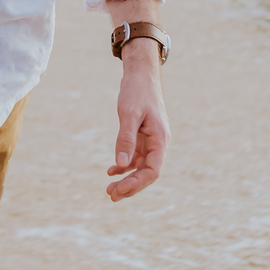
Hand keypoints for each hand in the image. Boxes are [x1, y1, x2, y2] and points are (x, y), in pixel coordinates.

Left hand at [107, 44, 169, 201]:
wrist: (141, 73)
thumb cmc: (136, 91)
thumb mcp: (129, 113)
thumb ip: (125, 138)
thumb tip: (121, 164)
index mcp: (160, 139)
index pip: (153, 171)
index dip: (136, 183)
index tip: (119, 190)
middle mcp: (158, 142)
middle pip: (147, 172)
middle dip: (130, 186)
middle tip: (111, 195)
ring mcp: (151, 140)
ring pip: (141, 166)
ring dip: (127, 179)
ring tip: (110, 189)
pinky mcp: (143, 136)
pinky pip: (135, 156)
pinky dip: (124, 165)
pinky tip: (111, 171)